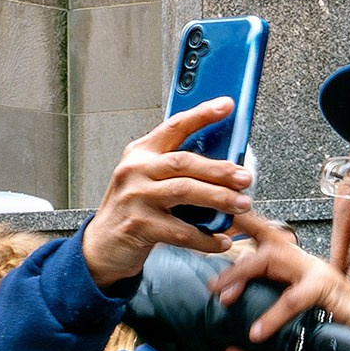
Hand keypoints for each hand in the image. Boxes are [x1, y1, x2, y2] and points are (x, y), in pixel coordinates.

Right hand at [83, 99, 253, 288]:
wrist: (104, 244)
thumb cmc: (134, 209)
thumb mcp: (150, 181)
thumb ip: (179, 171)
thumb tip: (225, 167)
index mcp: (141, 153)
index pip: (174, 126)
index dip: (202, 114)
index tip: (227, 105)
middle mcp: (136, 170)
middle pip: (183, 162)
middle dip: (219, 169)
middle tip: (245, 177)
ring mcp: (136, 197)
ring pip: (184, 192)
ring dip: (218, 198)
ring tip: (242, 204)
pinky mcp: (139, 225)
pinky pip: (181, 231)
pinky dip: (206, 237)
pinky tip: (222, 240)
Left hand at [210, 211, 349, 342]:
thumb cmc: (336, 338)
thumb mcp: (291, 346)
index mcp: (298, 271)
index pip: (267, 240)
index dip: (243, 226)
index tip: (218, 221)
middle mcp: (306, 265)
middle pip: (263, 244)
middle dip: (233, 261)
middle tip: (214, 287)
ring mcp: (318, 272)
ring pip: (272, 257)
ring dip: (243, 273)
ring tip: (225, 296)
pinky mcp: (327, 288)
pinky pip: (292, 298)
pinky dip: (272, 316)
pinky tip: (258, 332)